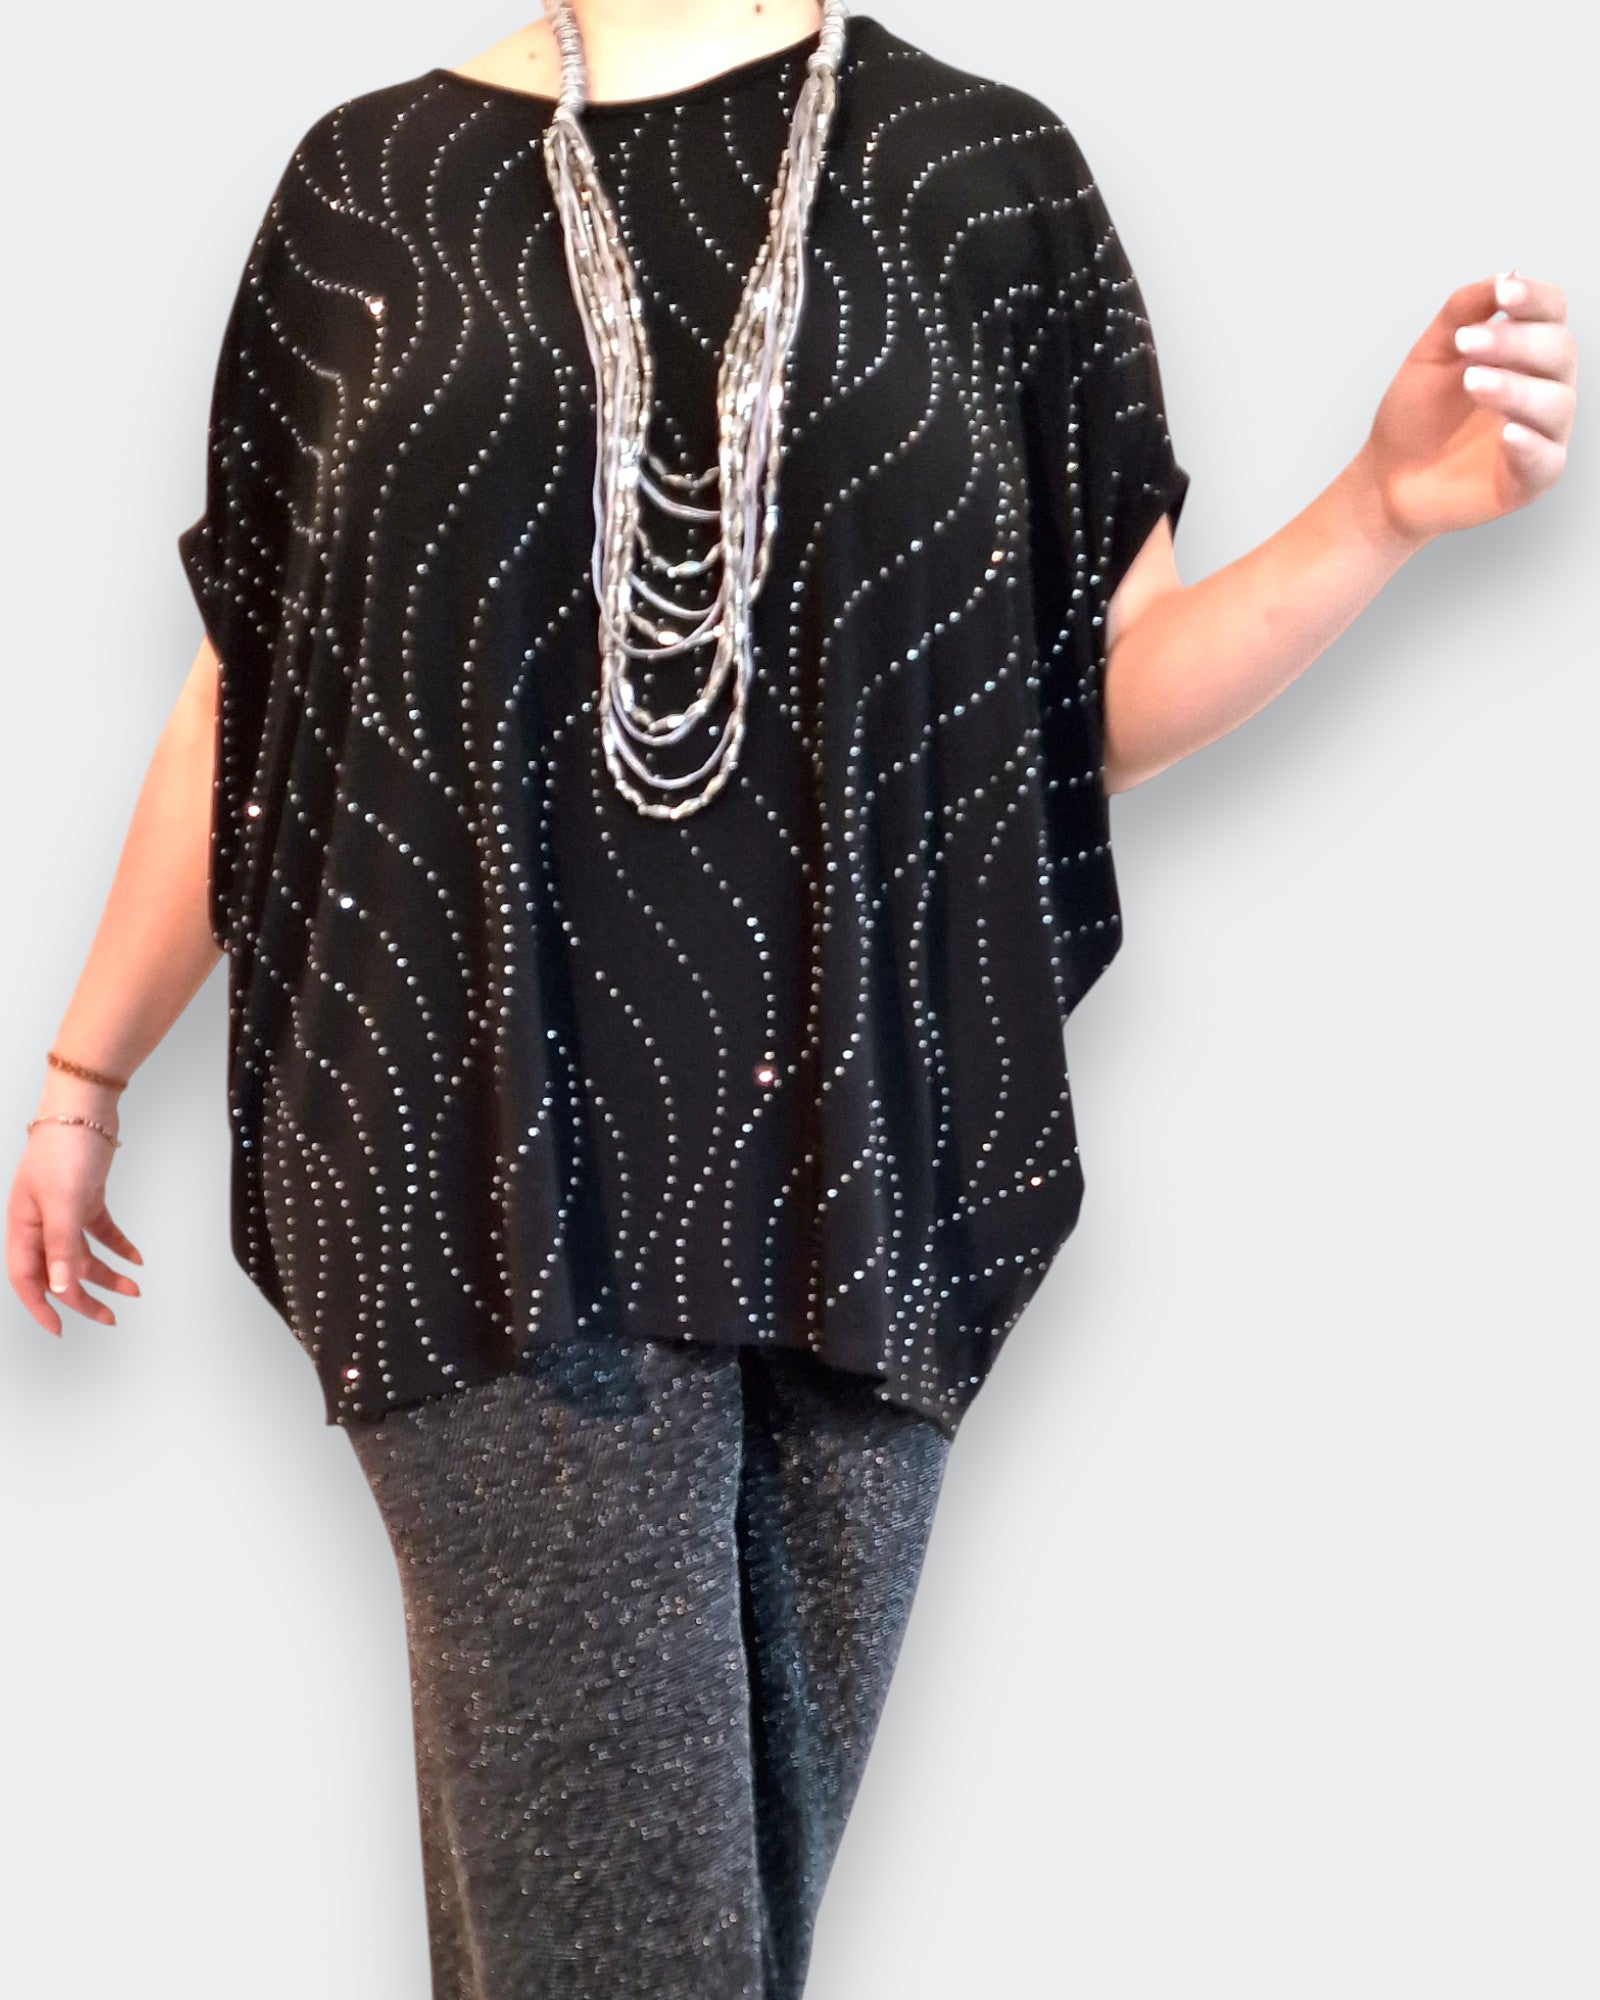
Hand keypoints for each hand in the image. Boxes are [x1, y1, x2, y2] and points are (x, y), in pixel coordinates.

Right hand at [7, 1111, 142, 1337]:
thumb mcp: (63, 1202)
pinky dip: (118, 1245)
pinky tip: (135, 1258)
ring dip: (107, 1273)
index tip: (60, 1329)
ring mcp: (63, 1210)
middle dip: (84, 1298)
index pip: (26, 1278)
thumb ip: (62, 1247)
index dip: (41, 1307)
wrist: (85, 1107)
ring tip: (133, 1288)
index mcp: (23, 1226)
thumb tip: (61, 1288)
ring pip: (83, 1254)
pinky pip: (100, 1231)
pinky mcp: (85, 1198)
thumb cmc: (64, 1147)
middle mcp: (40, 1222)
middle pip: (60, 1271)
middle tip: (110, 1317)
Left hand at [1359, 270, 1575, 548]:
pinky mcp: (1530, 478)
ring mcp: (1541, 433)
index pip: (1551, 313)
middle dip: (1514, 342)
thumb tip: (1505, 274)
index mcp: (1526, 352)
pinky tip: (1507, 433)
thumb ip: (1464, 309)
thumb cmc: (1416, 414)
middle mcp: (1544, 387)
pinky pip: (1546, 460)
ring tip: (1471, 381)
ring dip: (1515, 388)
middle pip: (1558, 352)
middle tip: (1466, 343)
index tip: (1502, 294)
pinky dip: (1530, 444)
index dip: (1533, 299)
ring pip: (1555, 403)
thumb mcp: (1433, 351)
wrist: (1388, 476)